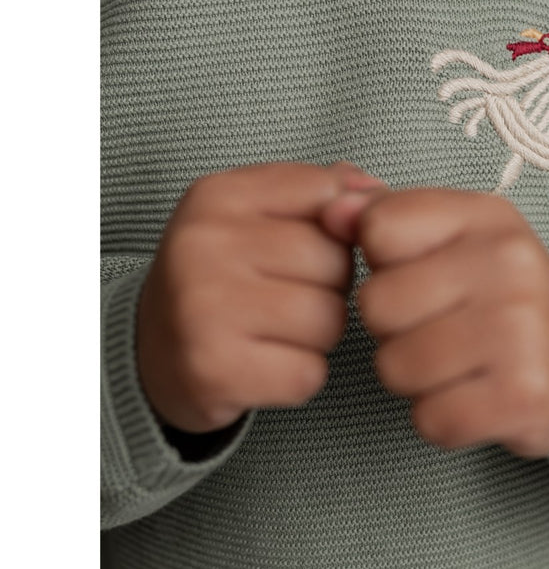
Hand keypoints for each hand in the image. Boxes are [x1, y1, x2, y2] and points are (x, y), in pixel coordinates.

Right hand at [136, 160, 384, 433]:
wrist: (153, 351)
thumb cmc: (225, 276)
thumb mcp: (257, 215)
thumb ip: (320, 191)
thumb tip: (375, 191)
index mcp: (219, 195)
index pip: (330, 196)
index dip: (338, 230)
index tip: (306, 248)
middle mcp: (204, 245)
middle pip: (336, 263)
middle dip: (330, 287)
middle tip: (283, 297)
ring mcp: (204, 309)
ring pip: (330, 320)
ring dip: (319, 335)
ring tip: (275, 331)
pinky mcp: (213, 370)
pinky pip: (309, 374)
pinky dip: (299, 377)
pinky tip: (265, 365)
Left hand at [321, 187, 548, 459]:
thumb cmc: (500, 301)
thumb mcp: (454, 243)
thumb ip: (387, 218)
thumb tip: (331, 212)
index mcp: (488, 216)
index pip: (379, 228)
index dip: (382, 265)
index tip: (422, 278)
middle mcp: (512, 263)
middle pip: (376, 304)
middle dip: (392, 331)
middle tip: (440, 332)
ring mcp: (523, 330)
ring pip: (395, 367)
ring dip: (413, 380)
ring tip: (456, 367)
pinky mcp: (524, 396)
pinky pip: (430, 419)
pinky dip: (441, 420)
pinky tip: (473, 401)